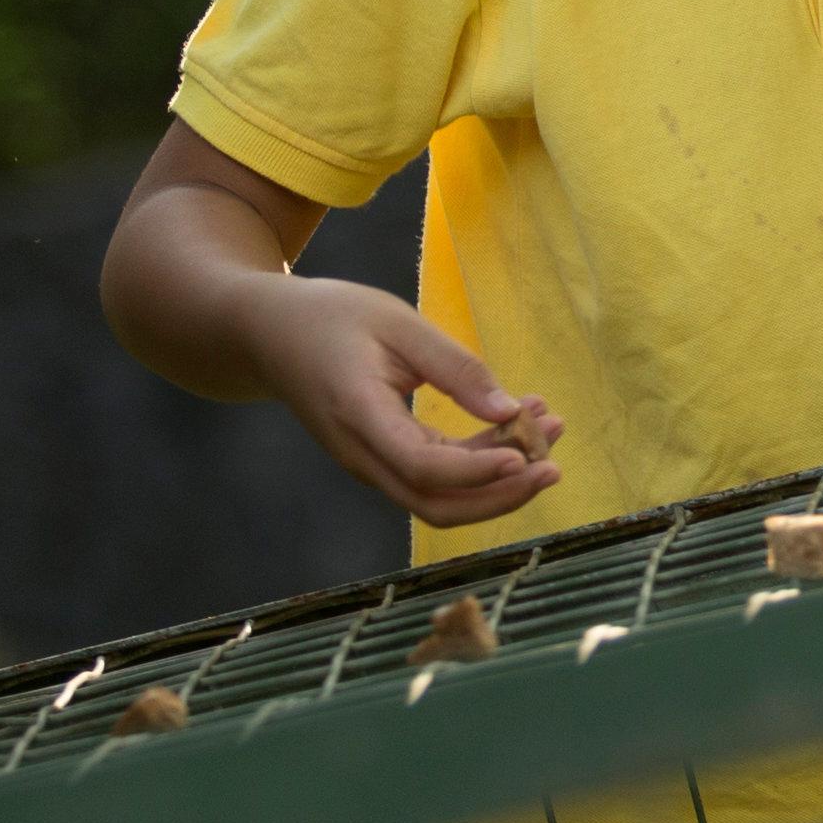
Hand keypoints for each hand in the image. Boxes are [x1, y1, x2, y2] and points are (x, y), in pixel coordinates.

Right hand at [241, 274, 560, 523]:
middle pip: (436, 505)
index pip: (423, 467)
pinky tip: (516, 423)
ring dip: (499, 478)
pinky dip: (479, 462)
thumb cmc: (330, 318)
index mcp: (358, 416)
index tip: (527, 454)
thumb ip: (454, 368)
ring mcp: (369, 464)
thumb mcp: (397, 323)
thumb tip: (510, 410)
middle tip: (555, 465)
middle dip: (502, 495)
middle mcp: (361, 455)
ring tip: (551, 429)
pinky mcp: (381, 460)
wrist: (268, 335)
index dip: (478, 471)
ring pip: (439, 499)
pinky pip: (433, 479)